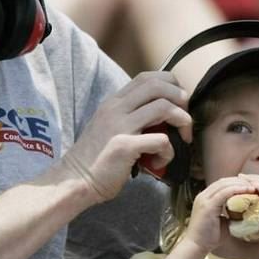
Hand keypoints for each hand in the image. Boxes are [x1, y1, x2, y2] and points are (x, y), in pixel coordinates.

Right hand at [62, 71, 191, 203]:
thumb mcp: (111, 127)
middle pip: (159, 85)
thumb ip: (132, 117)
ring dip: (183, 122)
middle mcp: (116, 108)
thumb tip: (165, 115)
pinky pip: (161, 140)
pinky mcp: (124, 146)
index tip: (178, 104)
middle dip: (181, 99)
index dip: (170, 85)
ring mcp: (119, 126)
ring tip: (182, 139)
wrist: (73, 182)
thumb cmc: (97, 159)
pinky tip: (160, 162)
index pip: (147, 77)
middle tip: (185, 121)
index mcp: (114, 102)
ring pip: (165, 107)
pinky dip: (169, 151)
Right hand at [185, 177, 255, 253]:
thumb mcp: (222, 221)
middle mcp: (203, 195)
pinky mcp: (207, 205)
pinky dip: (237, 190)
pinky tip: (247, 191)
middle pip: (223, 181)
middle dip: (239, 181)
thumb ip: (230, 213)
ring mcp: (204, 199)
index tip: (250, 186)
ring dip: (240, 184)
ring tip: (253, 187)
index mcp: (205, 198)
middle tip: (254, 184)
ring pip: (224, 184)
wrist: (196, 247)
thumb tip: (244, 212)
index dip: (236, 183)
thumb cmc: (209, 238)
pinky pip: (224, 193)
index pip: (222, 184)